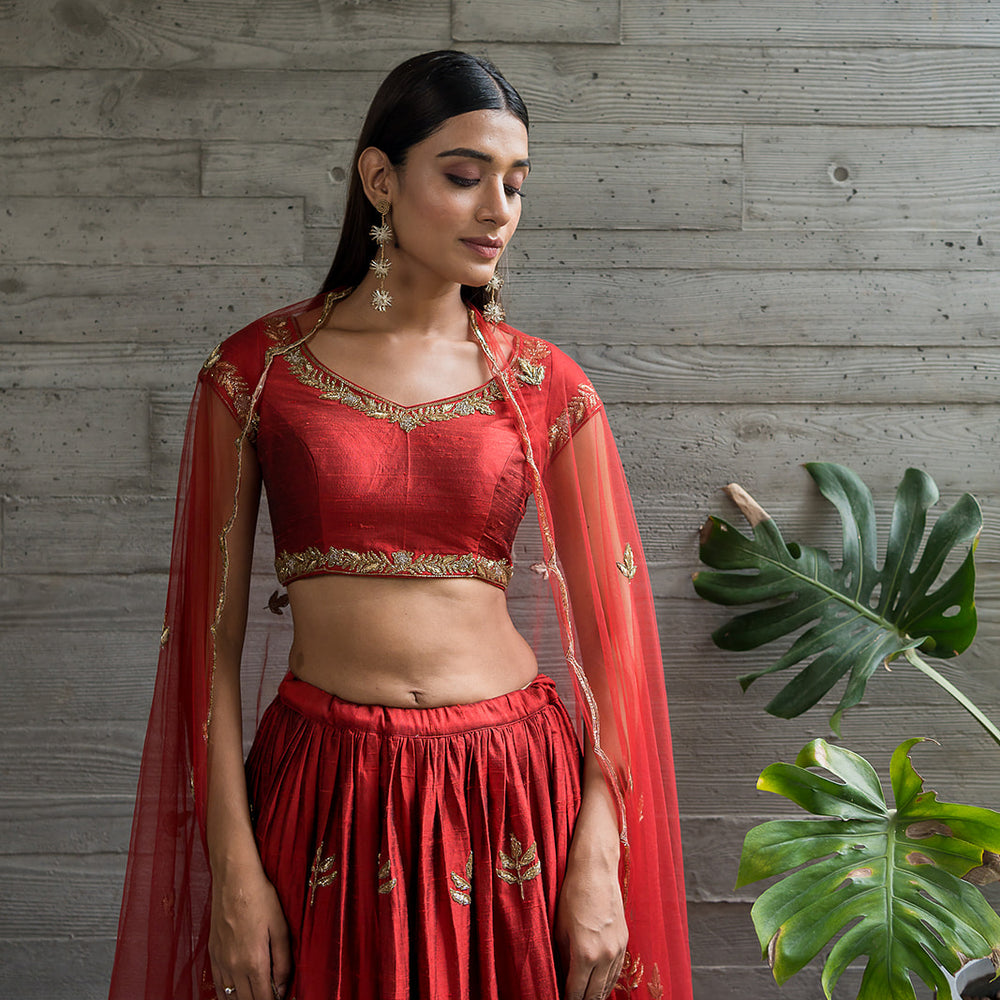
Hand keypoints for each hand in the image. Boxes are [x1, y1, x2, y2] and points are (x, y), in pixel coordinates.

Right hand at [209, 862, 291, 999]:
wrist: (233, 879)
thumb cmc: (260, 898)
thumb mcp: (280, 928)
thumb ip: (283, 962)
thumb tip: (281, 988)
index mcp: (253, 962)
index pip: (263, 999)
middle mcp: (234, 967)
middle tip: (271, 995)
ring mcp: (220, 961)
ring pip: (230, 997)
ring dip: (243, 999)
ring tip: (256, 994)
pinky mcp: (212, 953)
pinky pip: (218, 985)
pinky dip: (227, 994)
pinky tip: (236, 992)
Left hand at [554, 849, 627, 999]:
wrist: (596, 871)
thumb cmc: (573, 896)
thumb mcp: (560, 929)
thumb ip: (562, 958)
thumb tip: (561, 977)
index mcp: (585, 954)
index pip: (576, 991)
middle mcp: (605, 956)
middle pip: (594, 994)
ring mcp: (617, 949)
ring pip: (608, 985)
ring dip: (596, 994)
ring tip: (584, 997)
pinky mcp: (624, 941)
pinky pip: (617, 971)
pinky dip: (607, 981)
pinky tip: (599, 984)